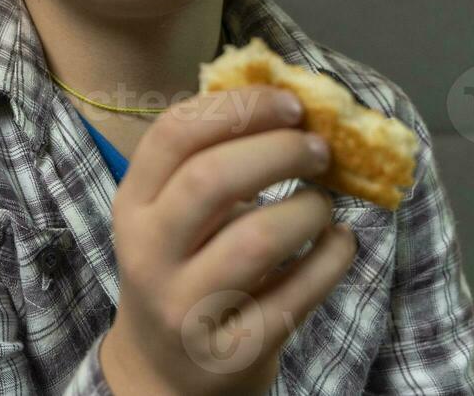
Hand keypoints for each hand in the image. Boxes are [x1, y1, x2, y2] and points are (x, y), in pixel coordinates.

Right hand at [98, 85, 356, 395]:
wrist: (165, 372)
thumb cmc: (182, 268)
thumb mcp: (171, 215)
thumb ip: (211, 161)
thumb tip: (291, 106)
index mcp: (134, 204)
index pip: (176, 134)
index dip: (240, 108)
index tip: (290, 104)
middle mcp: (149, 252)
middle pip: (212, 178)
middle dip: (279, 151)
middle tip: (320, 149)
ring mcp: (186, 306)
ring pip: (257, 239)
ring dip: (308, 209)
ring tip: (323, 204)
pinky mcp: (232, 349)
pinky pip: (297, 293)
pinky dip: (332, 259)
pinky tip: (340, 242)